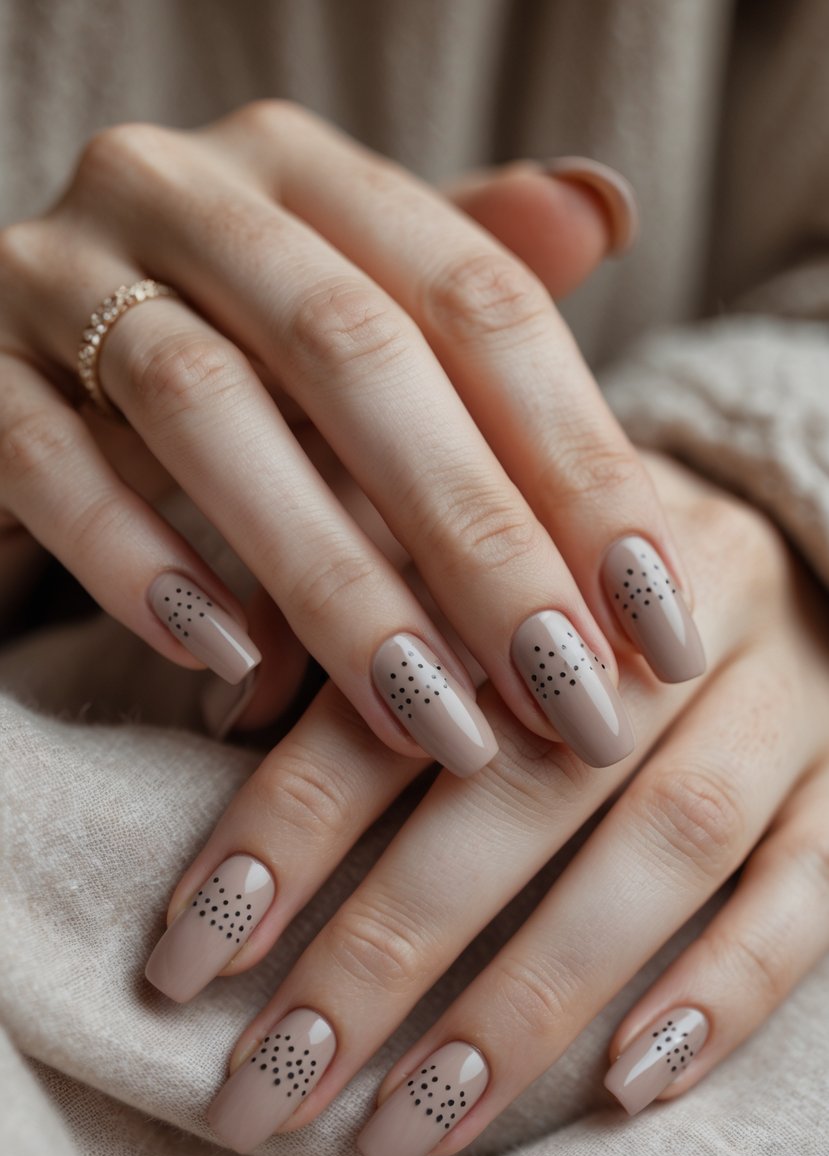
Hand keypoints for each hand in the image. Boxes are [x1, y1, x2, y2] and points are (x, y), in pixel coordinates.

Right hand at [0, 100, 702, 777]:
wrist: (12, 348)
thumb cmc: (224, 342)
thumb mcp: (349, 307)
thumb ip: (463, 276)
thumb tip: (605, 210)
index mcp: (305, 171)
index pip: (478, 302)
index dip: (581, 464)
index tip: (657, 622)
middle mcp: (184, 189)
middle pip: (357, 353)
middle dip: (478, 540)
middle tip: (567, 696)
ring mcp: (56, 269)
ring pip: (206, 407)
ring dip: (332, 579)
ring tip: (432, 717)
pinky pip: (49, 462)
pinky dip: (142, 563)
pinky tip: (228, 663)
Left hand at [143, 451, 828, 1155]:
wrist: (744, 540)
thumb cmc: (560, 565)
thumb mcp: (454, 553)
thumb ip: (349, 610)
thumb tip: (234, 712)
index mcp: (544, 547)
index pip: (399, 689)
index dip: (293, 821)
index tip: (197, 950)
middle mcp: (665, 623)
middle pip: (522, 787)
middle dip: (385, 948)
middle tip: (272, 1080)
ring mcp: (776, 698)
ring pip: (667, 849)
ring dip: (534, 998)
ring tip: (412, 1124)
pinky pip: (811, 884)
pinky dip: (730, 988)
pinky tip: (627, 1085)